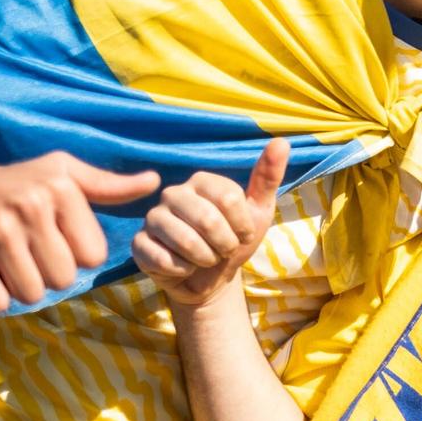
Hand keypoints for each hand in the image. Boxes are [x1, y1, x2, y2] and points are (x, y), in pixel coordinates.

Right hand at [0, 151, 161, 311]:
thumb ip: (110, 185)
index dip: (77, 255)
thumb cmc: (19, 184)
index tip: (58, 240)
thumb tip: (154, 181)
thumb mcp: (64, 173)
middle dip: (51, 274)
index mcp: (62, 188)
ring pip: (32, 294)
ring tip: (12, 262)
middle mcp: (31, 207)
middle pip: (64, 279)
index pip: (93, 255)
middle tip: (32, 253)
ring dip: (24, 288)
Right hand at [133, 139, 287, 307]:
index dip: (243, 226)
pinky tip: (184, 267)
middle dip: (226, 245)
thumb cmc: (235, 239)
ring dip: (206, 259)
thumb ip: (268, 177)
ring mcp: (153, 218)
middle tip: (225, 249)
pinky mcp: (139, 244)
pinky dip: (184, 270)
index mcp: (202, 181)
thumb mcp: (259, 210)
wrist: (212, 278)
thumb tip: (282, 142)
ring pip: (186, 242)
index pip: (229, 199)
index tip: (243, 233)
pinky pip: (165, 260)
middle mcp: (173, 193)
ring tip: (207, 258)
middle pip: (207, 220)